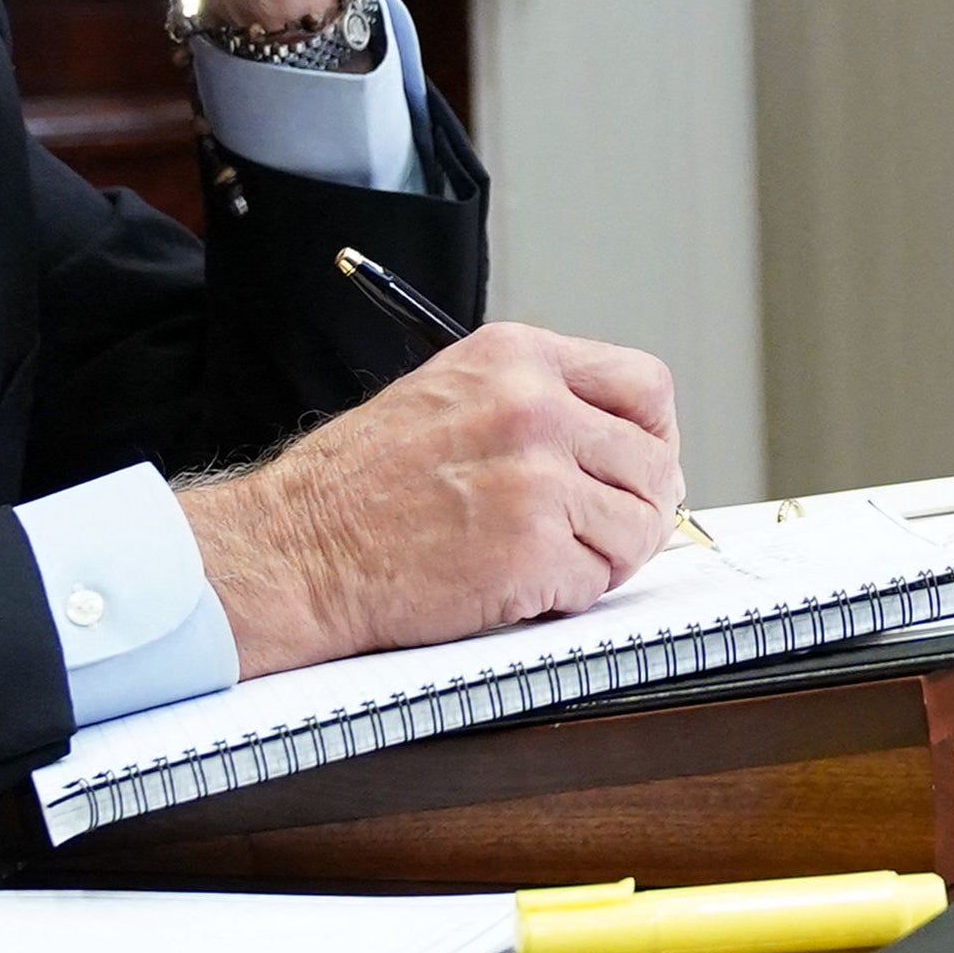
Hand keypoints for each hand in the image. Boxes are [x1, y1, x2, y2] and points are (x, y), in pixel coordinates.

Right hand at [175, 325, 685, 679]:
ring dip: (605, 557)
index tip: (637, 470)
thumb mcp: (455, 394)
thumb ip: (542, 404)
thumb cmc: (360, 484)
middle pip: (655, 462)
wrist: (297, 548)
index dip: (654, 438)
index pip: (646, 385)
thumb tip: (629, 447)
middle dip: (636, 509)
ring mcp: (536, 479)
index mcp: (519, 357)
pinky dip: (568, 595)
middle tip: (596, 534)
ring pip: (639, 527)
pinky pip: (599, 581)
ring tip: (546, 559)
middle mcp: (535, 407)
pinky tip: (516, 583)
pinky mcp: (530, 551)